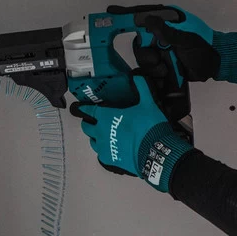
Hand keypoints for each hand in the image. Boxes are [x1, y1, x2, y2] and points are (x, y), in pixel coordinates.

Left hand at [70, 75, 193, 192]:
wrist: (154, 151)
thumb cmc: (148, 125)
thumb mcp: (148, 103)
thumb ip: (142, 88)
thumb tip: (137, 76)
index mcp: (106, 116)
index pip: (88, 111)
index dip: (85, 108)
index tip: (82, 107)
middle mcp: (100, 132)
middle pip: (86, 127)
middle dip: (89, 122)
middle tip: (96, 120)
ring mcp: (103, 147)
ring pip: (92, 141)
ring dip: (96, 137)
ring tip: (104, 135)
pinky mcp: (109, 159)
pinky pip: (101, 153)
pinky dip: (104, 149)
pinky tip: (112, 148)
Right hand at [107, 5, 219, 81]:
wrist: (214, 66)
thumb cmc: (203, 47)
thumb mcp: (185, 39)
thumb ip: (165, 31)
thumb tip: (147, 19)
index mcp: (166, 22)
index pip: (142, 16)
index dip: (125, 14)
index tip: (110, 12)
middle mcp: (160, 35)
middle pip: (139, 43)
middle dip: (146, 53)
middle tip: (158, 57)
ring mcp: (160, 50)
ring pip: (143, 58)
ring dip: (153, 65)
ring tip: (167, 68)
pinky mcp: (162, 64)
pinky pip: (149, 69)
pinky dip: (156, 73)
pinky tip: (166, 74)